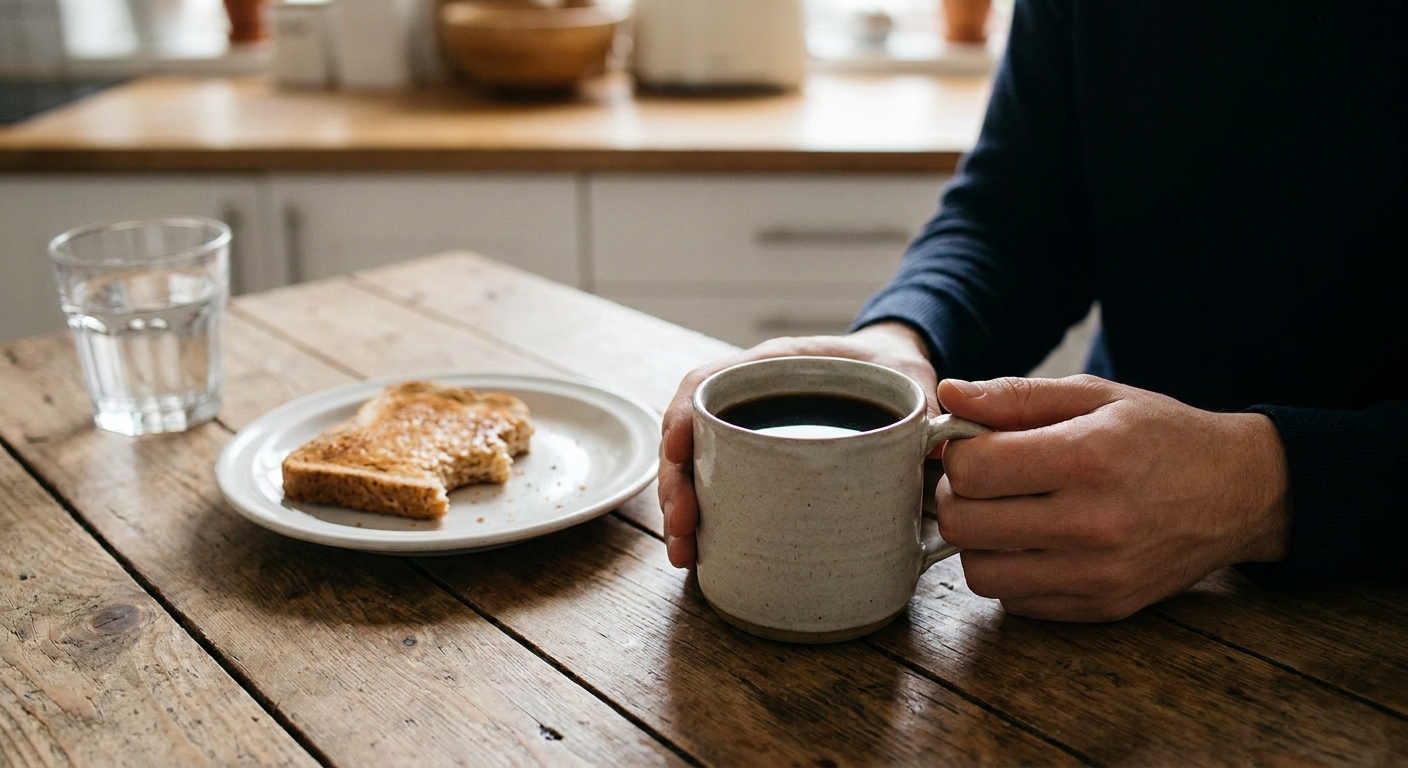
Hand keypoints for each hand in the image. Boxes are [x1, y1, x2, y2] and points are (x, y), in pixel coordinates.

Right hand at [659, 322, 936, 567]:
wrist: (894, 376)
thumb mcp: (913, 382)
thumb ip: (923, 408)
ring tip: (685, 555)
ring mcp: (748, 433)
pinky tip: (701, 555)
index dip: (683, 416)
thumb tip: (938, 451)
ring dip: (681, 511)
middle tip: (683, 531)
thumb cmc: (896, 373)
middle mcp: (750, 397)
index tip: (676, 452)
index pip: (708, 382)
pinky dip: (704, 521)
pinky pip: (718, 489)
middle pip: (689, 434)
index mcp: (774, 365)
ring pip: (695, 468)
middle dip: (676, 484)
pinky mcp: (755, 466)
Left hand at [936, 375, 1290, 621]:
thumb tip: (948, 394)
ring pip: (980, 573)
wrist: (1241, 493)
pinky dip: (1012, 573)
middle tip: (982, 482)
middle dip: (957, 498)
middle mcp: (1091, 522)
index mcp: (1087, 457)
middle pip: (962, 526)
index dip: (958, 454)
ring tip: (1007, 513)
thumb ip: (1015, 396)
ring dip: (979, 542)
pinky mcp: (1103, 607)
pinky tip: (1036, 543)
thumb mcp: (1096, 395)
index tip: (976, 446)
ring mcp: (1097, 573)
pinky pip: (1016, 602)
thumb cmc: (1162, 435)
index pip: (971, 470)